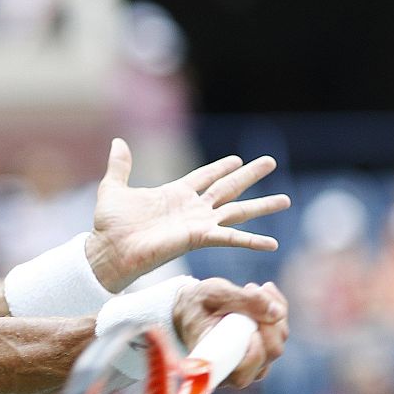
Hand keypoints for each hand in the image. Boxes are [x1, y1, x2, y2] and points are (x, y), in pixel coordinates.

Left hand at [85, 139, 289, 292]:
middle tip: (271, 161)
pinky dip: (251, 240)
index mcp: (175, 194)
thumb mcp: (114, 188)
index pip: (204, 176)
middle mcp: (192, 209)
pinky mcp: (199, 238)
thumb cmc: (109, 226)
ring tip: (286, 199)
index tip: (237, 159)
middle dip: (250, 175)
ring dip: (262, 205)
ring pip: (238, 210)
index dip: (220, 167)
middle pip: (228, 187)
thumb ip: (120, 166)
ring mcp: (198, 224)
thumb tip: (118, 142)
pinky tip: (272, 242)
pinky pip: (231, 237)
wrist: (108, 250)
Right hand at [173, 278, 288, 387]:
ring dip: (272, 311)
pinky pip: (280, 334)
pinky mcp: (262, 352)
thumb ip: (244, 301)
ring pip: (278, 342)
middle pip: (270, 353)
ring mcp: (251, 364)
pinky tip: (263, 292)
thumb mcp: (214, 294)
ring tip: (250, 288)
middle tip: (251, 291)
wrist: (191, 308)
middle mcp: (234, 372)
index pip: (243, 374)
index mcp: (213, 367)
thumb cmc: (197, 304)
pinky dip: (277, 310)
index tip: (251, 327)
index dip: (255, 352)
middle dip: (268, 320)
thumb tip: (277, 313)